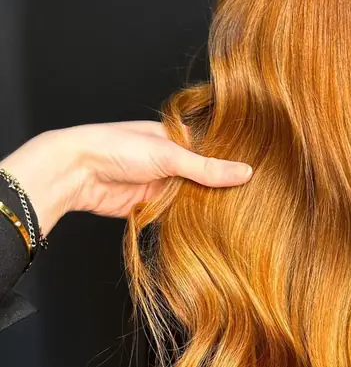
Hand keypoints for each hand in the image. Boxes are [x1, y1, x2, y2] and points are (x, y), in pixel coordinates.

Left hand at [0, 121, 253, 235]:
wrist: (76, 173)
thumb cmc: (116, 148)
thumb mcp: (169, 155)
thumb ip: (208, 169)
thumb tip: (246, 173)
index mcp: (176, 138)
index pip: (212, 152)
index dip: (232, 164)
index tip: (258, 178)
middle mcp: (169, 161)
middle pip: (204, 179)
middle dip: (220, 190)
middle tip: (251, 203)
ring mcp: (159, 185)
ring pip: (191, 199)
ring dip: (203, 208)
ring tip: (236, 219)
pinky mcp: (149, 207)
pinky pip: (174, 216)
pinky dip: (187, 222)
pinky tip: (209, 229)